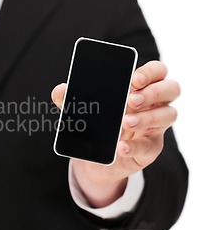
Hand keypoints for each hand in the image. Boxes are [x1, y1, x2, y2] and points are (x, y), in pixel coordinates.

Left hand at [51, 60, 179, 207]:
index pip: (158, 71)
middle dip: (153, 92)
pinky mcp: (151, 148)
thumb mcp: (82, 110)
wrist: (95, 158)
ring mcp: (155, 126)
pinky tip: (121, 146)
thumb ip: (70, 99)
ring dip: (148, 117)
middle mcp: (154, 104)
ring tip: (125, 122)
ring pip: (168, 115)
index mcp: (140, 87)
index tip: (133, 79)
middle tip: (131, 99)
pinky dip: (135, 146)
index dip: (150, 72)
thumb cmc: (96, 124)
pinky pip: (150, 146)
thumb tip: (59, 90)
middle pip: (171, 89)